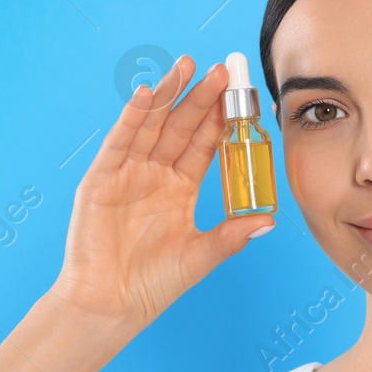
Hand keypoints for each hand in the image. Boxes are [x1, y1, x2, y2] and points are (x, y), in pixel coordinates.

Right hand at [47, 55, 276, 328]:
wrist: (111, 305)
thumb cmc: (152, 285)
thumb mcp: (200, 256)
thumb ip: (232, 235)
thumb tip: (270, 220)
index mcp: (179, 189)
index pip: (203, 145)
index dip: (220, 121)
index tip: (240, 97)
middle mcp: (154, 175)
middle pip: (180, 126)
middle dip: (200, 98)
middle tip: (221, 69)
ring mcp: (126, 174)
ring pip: (152, 125)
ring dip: (169, 95)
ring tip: (189, 66)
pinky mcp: (101, 179)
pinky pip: (119, 140)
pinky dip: (133, 116)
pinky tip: (148, 93)